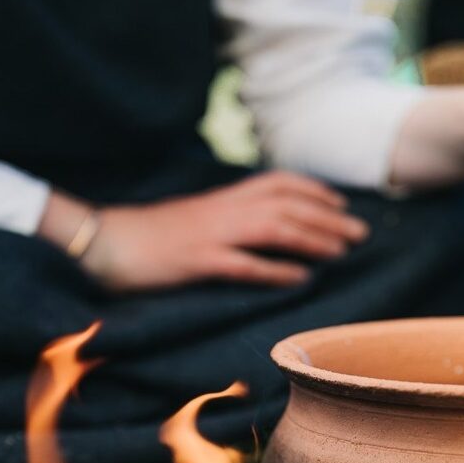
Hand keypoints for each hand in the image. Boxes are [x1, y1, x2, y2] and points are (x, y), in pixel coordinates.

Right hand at [40, 172, 369, 291]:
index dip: (315, 191)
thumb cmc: (150, 236)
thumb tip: (262, 231)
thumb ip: (229, 220)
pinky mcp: (197, 261)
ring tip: (342, 252)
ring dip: (312, 239)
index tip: (342, 204)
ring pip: (274, 228)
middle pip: (287, 206)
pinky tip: (301, 279)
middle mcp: (223, 210)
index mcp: (222, 199)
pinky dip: (276, 270)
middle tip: (361, 234)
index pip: (279, 183)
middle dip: (328, 218)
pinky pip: (244, 264)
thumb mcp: (196, 220)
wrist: (102, 241)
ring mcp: (211, 235)